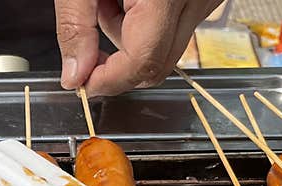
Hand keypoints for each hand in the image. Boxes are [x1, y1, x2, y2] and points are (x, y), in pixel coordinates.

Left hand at [54, 0, 223, 95]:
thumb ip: (75, 26)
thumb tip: (74, 76)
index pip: (140, 63)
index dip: (106, 80)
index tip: (81, 81)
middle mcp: (196, 0)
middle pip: (154, 66)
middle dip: (116, 64)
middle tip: (88, 40)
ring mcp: (207, 1)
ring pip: (163, 51)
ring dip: (129, 40)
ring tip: (110, 0)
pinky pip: (175, 29)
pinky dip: (146, 23)